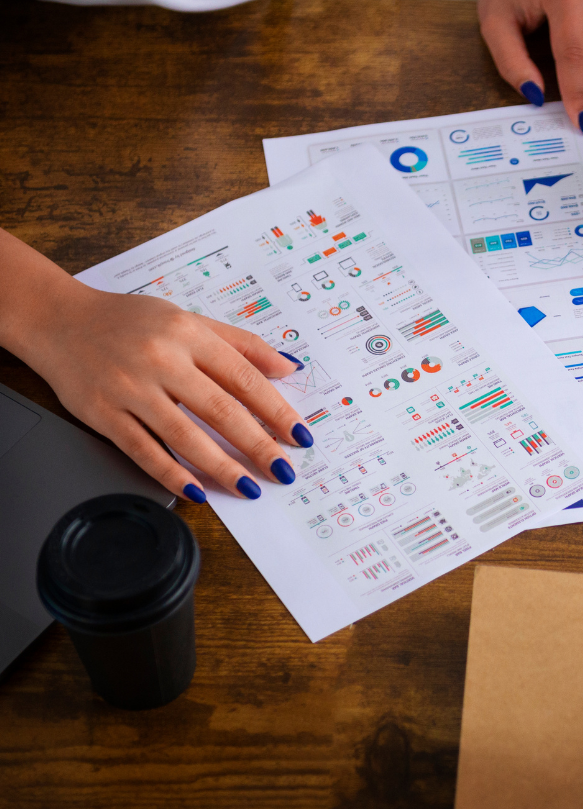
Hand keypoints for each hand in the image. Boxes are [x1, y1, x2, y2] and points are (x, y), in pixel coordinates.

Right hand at [20, 282, 312, 502]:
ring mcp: (130, 389)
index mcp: (187, 334)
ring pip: (184, 435)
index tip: (299, 435)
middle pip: (220, 410)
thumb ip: (239, 343)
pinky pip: (143, 450)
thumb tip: (288, 366)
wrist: (57, 320)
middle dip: (258, 445)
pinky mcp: (102, 413)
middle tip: (282, 470)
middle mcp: (161, 360)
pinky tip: (196, 489)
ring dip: (221, 466)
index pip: (244, 377)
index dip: (276, 410)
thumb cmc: (129, 321)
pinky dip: (171, 473)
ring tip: (248, 486)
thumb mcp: (187, 318)